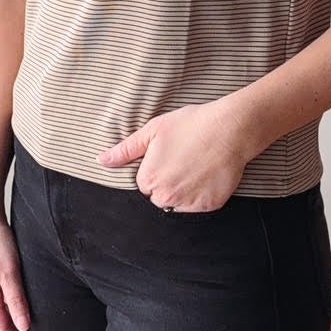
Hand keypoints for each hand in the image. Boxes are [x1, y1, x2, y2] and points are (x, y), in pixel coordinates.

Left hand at [95, 99, 251, 211]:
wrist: (229, 129)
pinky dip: (203, 194)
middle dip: (168, 183)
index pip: (145, 184)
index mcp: (148, 180)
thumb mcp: (152, 131)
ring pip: (179, 203)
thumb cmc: (190, 125)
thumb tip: (101, 161)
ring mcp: (188, 203)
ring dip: (184, 191)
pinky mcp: (209, 205)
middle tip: (184, 160)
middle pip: (160, 197)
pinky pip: (199, 205)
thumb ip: (125, 150)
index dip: (156, 169)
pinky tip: (208, 174)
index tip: (170, 155)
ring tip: (196, 167)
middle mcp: (166, 196)